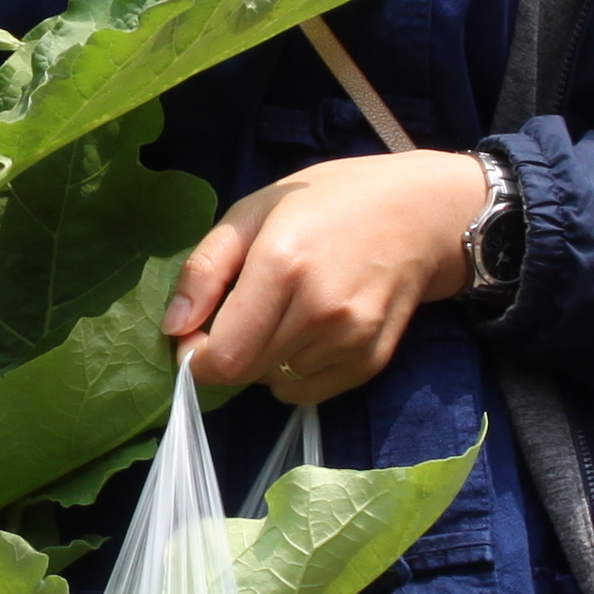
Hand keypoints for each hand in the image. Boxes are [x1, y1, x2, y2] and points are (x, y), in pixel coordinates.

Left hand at [164, 152, 487, 406]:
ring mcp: (352, 338)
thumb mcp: (254, 210)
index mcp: (283, 265)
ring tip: (286, 310)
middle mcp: (320, 310)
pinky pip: (311, 392)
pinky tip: (310, 330)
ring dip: (266, 358)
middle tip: (243, 313)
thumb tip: (172, 328)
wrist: (421, 212)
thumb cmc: (330, 201)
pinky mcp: (372, 359)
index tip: (195, 335)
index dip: (196, 357)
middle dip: (229, 353)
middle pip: (246, 374)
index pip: (223, 357)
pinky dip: (296, 372)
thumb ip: (205, 268)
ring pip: (276, 382)